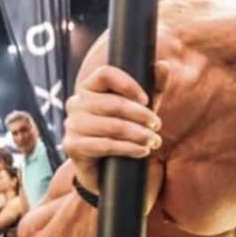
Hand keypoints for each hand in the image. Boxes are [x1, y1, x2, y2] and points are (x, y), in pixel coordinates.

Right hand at [63, 61, 169, 193]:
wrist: (108, 171)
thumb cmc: (125, 133)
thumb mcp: (143, 109)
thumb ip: (154, 87)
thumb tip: (163, 65)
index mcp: (90, 88)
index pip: (106, 74)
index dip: (128, 84)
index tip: (147, 100)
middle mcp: (76, 103)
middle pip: (112, 103)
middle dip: (141, 115)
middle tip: (157, 125)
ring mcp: (72, 125)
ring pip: (111, 125)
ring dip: (138, 134)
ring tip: (154, 141)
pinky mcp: (72, 146)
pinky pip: (104, 145)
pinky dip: (128, 148)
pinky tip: (142, 151)